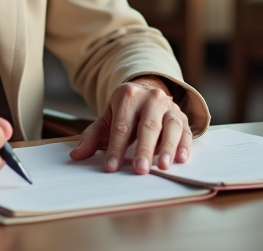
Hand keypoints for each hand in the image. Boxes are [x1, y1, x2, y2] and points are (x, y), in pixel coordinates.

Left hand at [69, 76, 192, 174]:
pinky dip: (185, 145)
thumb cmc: (125, 113)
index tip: (111, 167)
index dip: (116, 147)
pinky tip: (181, 159)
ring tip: (162, 166)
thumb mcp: (107, 120)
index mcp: (127, 95)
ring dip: (167, 147)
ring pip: (170, 126)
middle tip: (140, 169)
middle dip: (143, 149)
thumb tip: (76, 155)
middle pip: (147, 126)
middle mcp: (151, 97)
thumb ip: (92, 137)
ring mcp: (169, 106)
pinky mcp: (182, 116)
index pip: (121, 125)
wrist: (147, 94)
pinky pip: (186, 131)